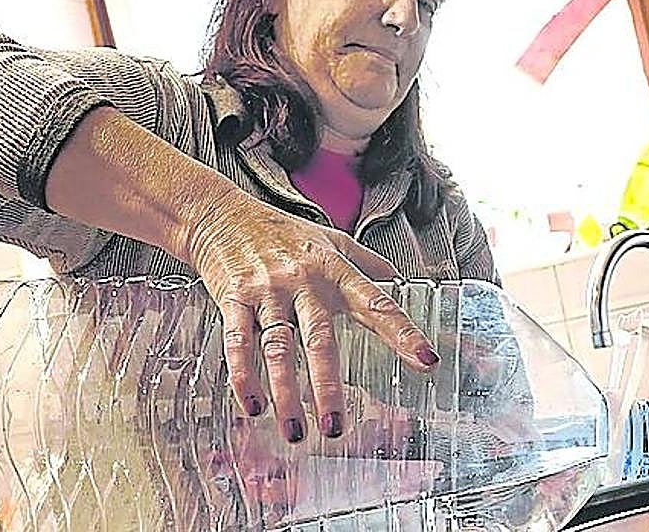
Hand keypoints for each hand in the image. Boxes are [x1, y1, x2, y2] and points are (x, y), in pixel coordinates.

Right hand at [178, 190, 439, 444]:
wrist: (222, 215)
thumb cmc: (283, 233)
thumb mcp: (330, 240)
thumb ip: (364, 262)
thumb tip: (397, 279)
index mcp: (335, 270)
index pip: (376, 304)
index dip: (403, 333)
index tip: (426, 361)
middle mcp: (304, 281)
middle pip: (321, 338)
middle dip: (328, 386)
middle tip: (336, 426)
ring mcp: (268, 290)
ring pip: (280, 347)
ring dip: (287, 394)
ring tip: (296, 432)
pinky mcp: (235, 297)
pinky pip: (239, 341)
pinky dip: (244, 376)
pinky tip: (252, 406)